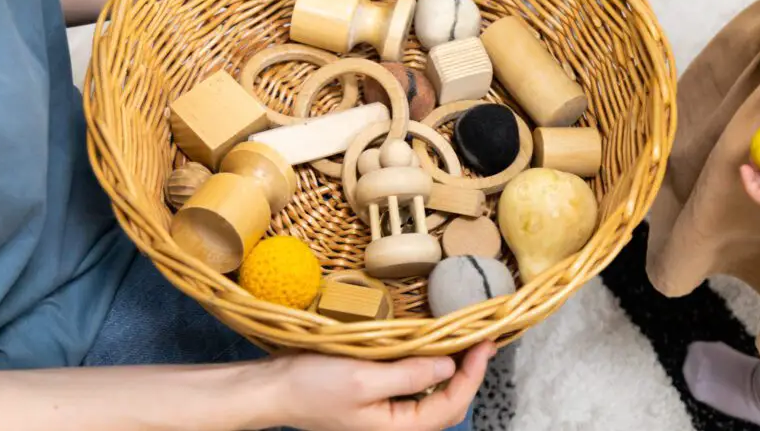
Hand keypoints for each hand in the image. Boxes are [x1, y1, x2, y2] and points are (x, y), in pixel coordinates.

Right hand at [260, 342, 494, 430]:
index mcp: (399, 428)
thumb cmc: (313, 386)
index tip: (486, 343)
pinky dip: (428, 366)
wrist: (273, 389)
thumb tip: (449, 367)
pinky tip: (432, 346)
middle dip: (469, 372)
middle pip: (447, 402)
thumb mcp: (363, 379)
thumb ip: (409, 375)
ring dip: (452, 369)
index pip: (451, 403)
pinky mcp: (377, 396)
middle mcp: (397, 424)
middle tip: (483, 338)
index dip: (473, 374)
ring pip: (432, 394)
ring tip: (465, 339)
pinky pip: (413, 384)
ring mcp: (387, 411)